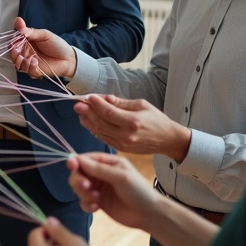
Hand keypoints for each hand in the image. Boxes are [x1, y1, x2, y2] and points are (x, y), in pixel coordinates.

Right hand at [10, 17, 76, 78]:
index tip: (14, 41)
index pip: (14, 42)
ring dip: (21, 60)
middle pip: (13, 54)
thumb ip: (30, 31)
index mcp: (26, 42)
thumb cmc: (57, 45)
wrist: (68, 58)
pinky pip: (27, 71)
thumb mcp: (44, 34)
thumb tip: (18, 21)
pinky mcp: (34, 71)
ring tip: (30, 57)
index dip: (12, 42)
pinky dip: (30, 67)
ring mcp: (29, 63)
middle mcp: (26, 53)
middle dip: (14, 53)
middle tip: (18, 51)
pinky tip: (35, 63)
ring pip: (18, 64)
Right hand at [68, 153, 160, 231]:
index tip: (71, 166)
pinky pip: (83, 201)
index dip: (77, 162)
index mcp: (109, 162)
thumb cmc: (138, 190)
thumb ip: (99, 169)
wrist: (149, 214)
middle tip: (86, 187)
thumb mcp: (120, 177)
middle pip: (80, 173)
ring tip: (96, 200)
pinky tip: (95, 208)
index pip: (86, 159)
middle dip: (79, 180)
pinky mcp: (98, 203)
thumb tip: (77, 159)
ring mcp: (99, 189)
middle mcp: (102, 174)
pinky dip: (86, 204)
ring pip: (79, 188)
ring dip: (83, 193)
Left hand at [76, 94, 190, 158]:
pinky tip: (89, 122)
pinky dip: (95, 130)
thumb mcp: (142, 105)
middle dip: (88, 112)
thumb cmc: (156, 119)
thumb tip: (105, 98)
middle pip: (101, 122)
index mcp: (133, 121)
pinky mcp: (121, 148)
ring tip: (81, 112)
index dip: (96, 104)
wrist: (167, 140)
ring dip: (88, 122)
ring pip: (100, 132)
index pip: (109, 112)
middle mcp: (127, 134)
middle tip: (77, 104)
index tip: (88, 97)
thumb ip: (121, 103)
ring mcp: (123, 143)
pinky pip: (104, 138)